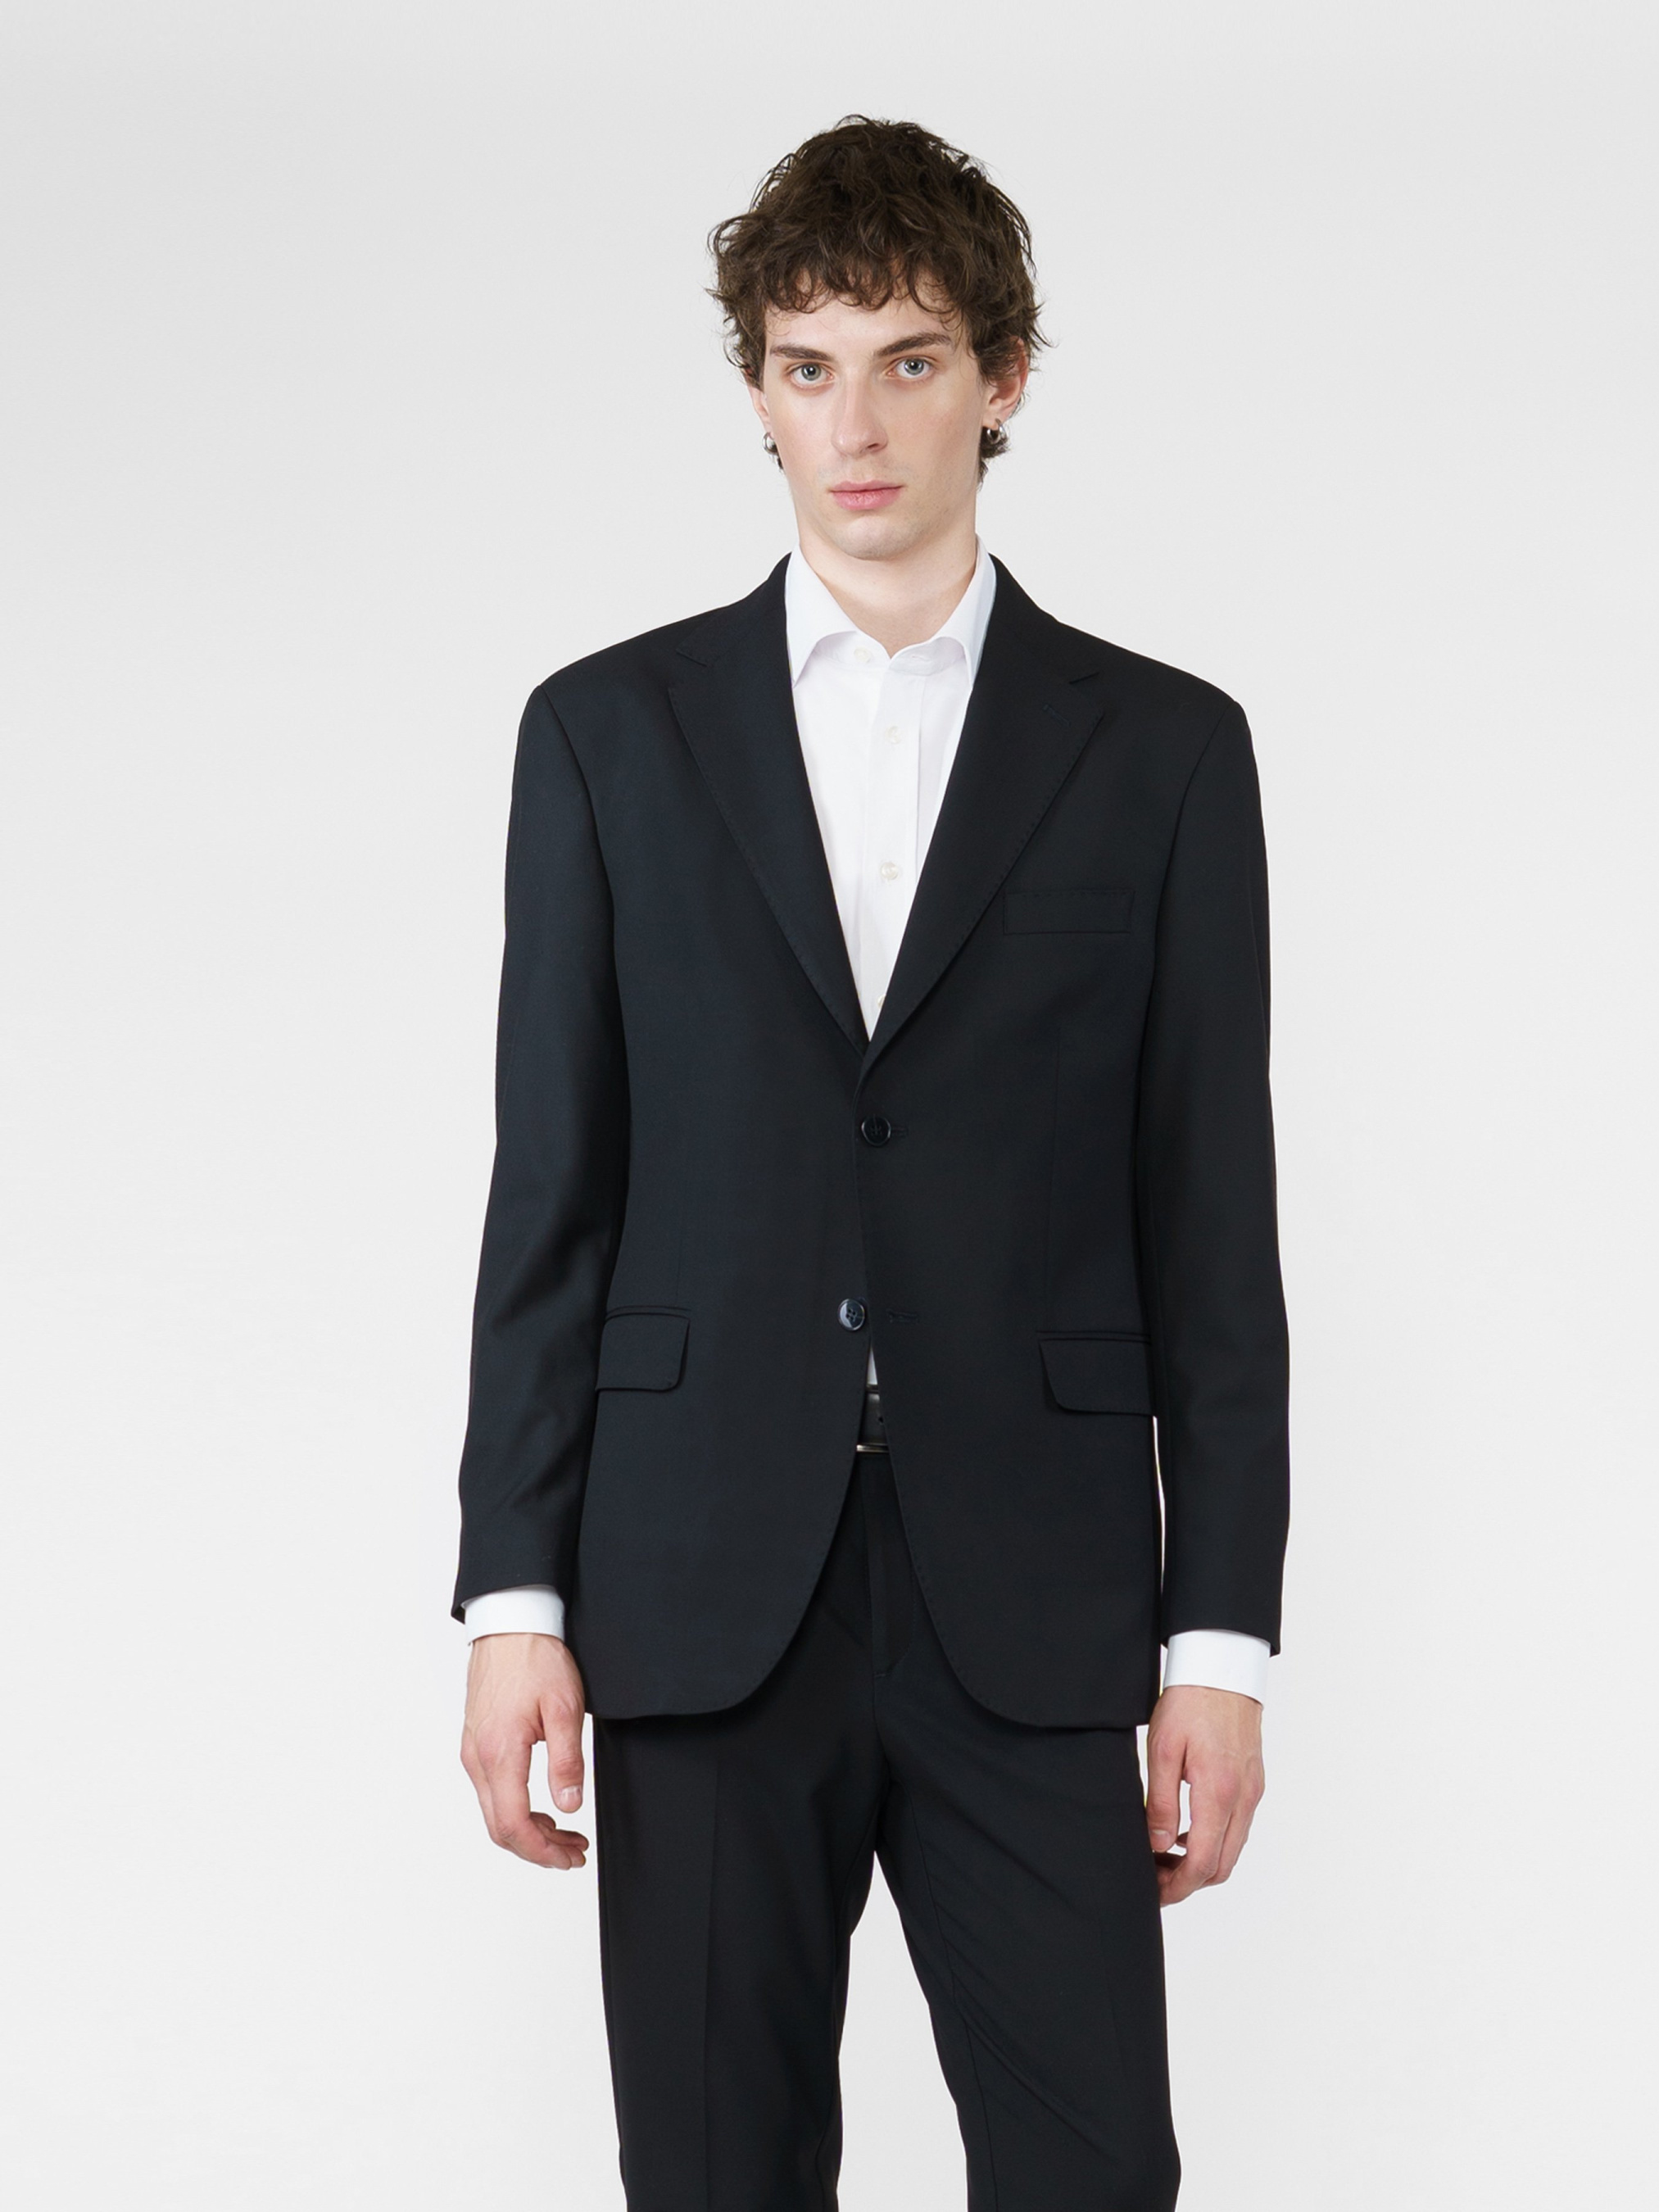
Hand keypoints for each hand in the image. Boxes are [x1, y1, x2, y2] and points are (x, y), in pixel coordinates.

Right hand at [461, 1632, 589, 1869]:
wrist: (509, 1624)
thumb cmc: (535, 1659)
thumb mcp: (565, 1708)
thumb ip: (567, 1762)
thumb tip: (569, 1807)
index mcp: (499, 1753)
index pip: (514, 1826)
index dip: (543, 1851)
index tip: (570, 1857)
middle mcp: (478, 1758)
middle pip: (500, 1828)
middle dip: (538, 1849)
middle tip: (573, 1852)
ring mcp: (473, 1751)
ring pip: (494, 1812)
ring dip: (528, 1830)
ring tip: (566, 1832)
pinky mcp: (475, 1742)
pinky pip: (491, 1791)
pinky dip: (516, 1808)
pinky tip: (543, 1806)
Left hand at [1145, 1684, 1263, 1905]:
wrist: (1222, 1668)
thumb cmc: (1190, 1702)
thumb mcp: (1162, 1750)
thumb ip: (1162, 1803)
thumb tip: (1158, 1846)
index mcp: (1219, 1792)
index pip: (1203, 1863)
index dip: (1178, 1886)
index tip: (1154, 1891)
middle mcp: (1243, 1798)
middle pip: (1221, 1866)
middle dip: (1188, 1882)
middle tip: (1154, 1878)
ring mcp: (1252, 1791)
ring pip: (1231, 1849)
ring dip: (1201, 1863)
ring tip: (1164, 1857)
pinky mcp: (1253, 1783)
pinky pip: (1237, 1827)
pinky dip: (1214, 1842)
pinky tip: (1185, 1832)